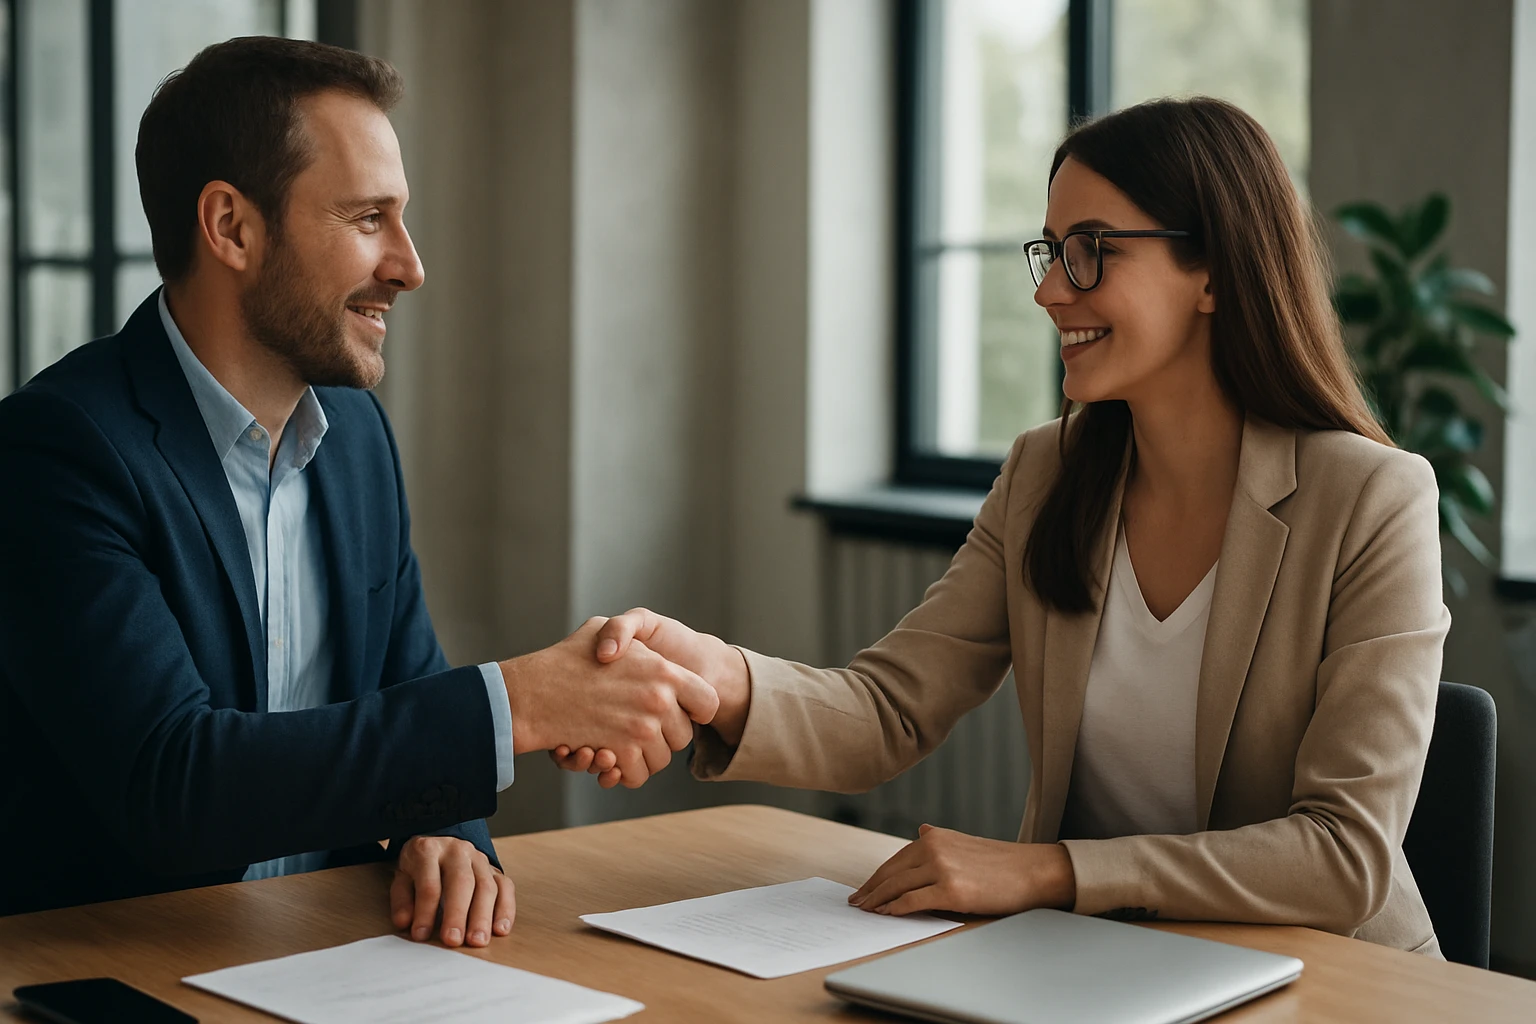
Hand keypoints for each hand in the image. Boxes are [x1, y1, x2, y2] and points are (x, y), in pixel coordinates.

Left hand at [390, 835, 514, 946]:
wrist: (439, 843)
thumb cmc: (419, 867)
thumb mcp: (402, 877)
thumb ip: (402, 899)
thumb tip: (404, 922)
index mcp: (429, 851)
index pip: (429, 884)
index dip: (425, 911)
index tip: (421, 935)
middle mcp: (457, 851)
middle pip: (461, 882)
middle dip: (458, 914)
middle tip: (454, 940)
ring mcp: (479, 859)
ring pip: (487, 886)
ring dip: (483, 916)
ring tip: (477, 941)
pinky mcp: (495, 869)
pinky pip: (506, 887)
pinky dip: (506, 909)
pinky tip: (500, 929)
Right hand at [502, 617, 718, 787]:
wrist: (531, 692)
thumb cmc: (563, 659)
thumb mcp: (602, 629)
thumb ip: (630, 636)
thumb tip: (645, 650)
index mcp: (664, 670)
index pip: (707, 701)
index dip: (695, 710)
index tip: (679, 713)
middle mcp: (659, 700)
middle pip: (682, 736)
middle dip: (663, 736)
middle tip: (637, 729)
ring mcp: (641, 729)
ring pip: (661, 759)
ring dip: (641, 757)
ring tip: (618, 743)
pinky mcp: (621, 753)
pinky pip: (637, 775)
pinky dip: (623, 774)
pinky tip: (606, 758)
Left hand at [847, 825, 1076, 916]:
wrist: (1033, 872)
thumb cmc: (1002, 863)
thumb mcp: (965, 843)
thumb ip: (939, 841)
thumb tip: (918, 831)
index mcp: (935, 837)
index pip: (895, 860)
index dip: (877, 876)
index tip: (864, 888)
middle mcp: (934, 847)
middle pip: (891, 873)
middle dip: (871, 890)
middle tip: (856, 902)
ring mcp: (942, 869)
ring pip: (897, 887)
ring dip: (878, 901)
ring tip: (867, 911)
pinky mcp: (951, 891)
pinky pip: (912, 902)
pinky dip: (895, 909)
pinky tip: (886, 915)